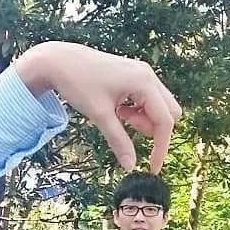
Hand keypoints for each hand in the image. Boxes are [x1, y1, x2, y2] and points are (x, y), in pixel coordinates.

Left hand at [14, 42, 181, 172]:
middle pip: (168, 113)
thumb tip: (130, 166)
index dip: (161, 147)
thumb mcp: (100, 116)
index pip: (165, 121)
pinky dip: (136, 110)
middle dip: (151, 128)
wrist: (61, 61)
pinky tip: (116, 107)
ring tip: (117, 114)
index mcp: (144, 82)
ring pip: (158, 107)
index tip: (151, 168)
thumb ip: (118, 141)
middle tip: (124, 125)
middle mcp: (148, 75)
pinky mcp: (135, 76)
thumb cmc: (79, 84)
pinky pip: (147, 100)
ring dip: (142, 119)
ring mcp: (142, 74)